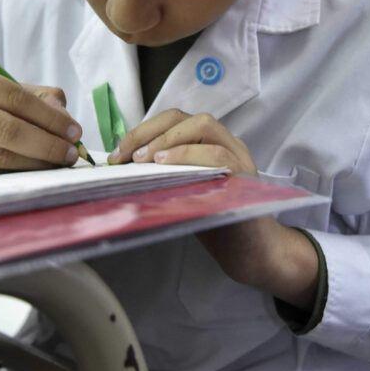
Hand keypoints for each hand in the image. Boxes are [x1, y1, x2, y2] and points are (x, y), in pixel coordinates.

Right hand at [0, 66, 82, 174]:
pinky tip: (35, 169)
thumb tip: (65, 117)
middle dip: (46, 144)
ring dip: (36, 163)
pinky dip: (18, 172)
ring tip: (58, 163)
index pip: (16, 98)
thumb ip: (36, 97)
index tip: (74, 131)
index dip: (49, 117)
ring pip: (0, 156)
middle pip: (8, 130)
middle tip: (71, 154)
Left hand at [108, 110, 316, 307]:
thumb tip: (126, 167)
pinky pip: (216, 154)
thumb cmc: (216, 223)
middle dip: (151, 131)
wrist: (251, 253)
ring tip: (142, 158)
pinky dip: (187, 154)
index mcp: (211, 144)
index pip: (176, 120)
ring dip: (168, 140)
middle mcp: (228, 143)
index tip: (118, 152)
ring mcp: (239, 156)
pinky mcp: (244, 175)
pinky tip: (164, 164)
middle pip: (187, 118)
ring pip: (204, 126)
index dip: (144, 130)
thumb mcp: (186, 193)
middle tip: (125, 155)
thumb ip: (166, 175)